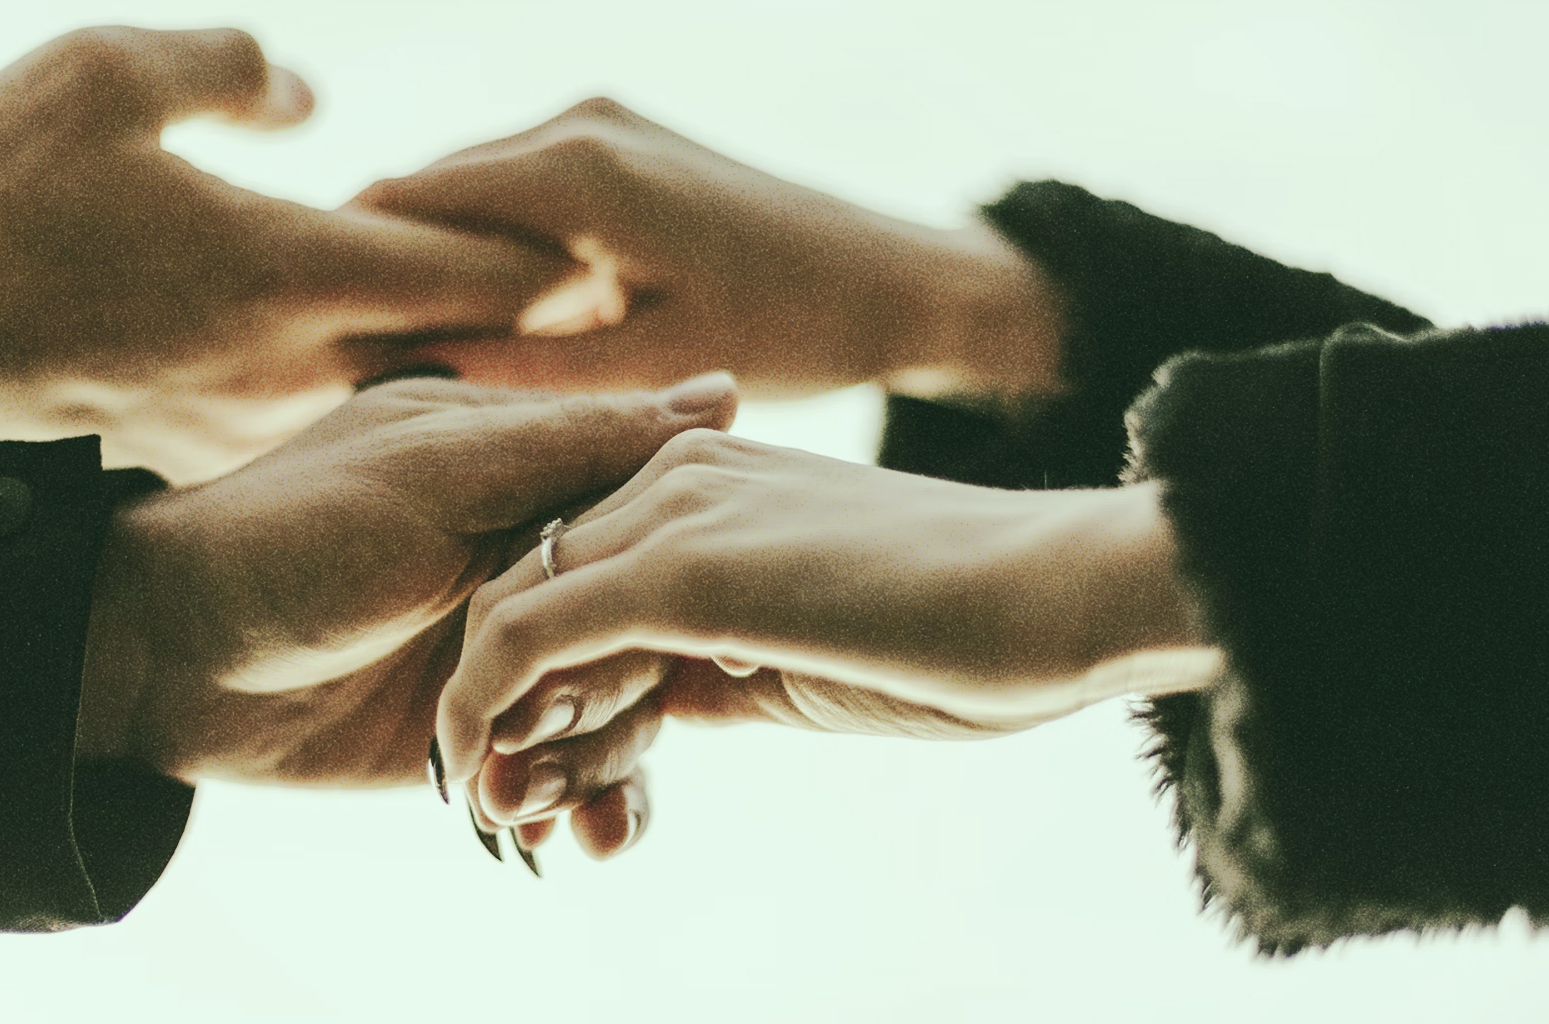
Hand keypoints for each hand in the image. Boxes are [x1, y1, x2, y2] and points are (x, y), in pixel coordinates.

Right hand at [0, 27, 575, 482]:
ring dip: (459, 362)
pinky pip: (322, 414)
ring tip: (520, 338)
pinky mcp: (210, 443)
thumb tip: (314, 101)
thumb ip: (232, 69)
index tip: (614, 247)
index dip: (551, 255)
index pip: (471, 268)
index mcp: (293, 269)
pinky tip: (384, 371)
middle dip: (534, 324)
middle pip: (458, 345)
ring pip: (396, 389)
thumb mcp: (105, 73)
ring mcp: (256, 417)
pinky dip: (371, 390)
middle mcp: (297, 363)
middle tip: (611, 304)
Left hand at [75, 372, 738, 793]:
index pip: (664, 526)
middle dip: (625, 696)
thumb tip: (728, 395)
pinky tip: (570, 838)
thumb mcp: (439, 469)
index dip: (673, 583)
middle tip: (549, 724)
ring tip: (539, 799)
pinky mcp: (490, 736)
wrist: (166, 658)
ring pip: (628, 715)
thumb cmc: (292, 535)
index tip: (660, 632)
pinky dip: (584, 809)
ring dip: (603, 765)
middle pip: (657, 634)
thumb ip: (578, 441)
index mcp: (540, 477)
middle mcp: (544, 566)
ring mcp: (519, 657)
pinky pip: (574, 777)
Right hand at [352, 98, 1065, 400]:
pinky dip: (495, 250)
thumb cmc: (795, 331)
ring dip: (441, 262)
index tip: (310, 351)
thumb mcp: (647, 370)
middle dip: (387, 269)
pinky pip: (523, 193)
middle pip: (428, 190)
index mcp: (573, 170)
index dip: (345, 273)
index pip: (401, 202)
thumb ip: (520, 371)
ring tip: (406, 354)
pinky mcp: (626, 143)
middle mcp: (578, 123)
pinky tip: (494, 325)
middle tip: (343, 365)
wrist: (903, 283)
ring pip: (472, 193)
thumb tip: (399, 371)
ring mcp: (603, 123)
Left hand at [439, 432, 1214, 854]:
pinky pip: (530, 638)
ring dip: (486, 721)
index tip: (547, 770)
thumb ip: (722, 658)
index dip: (547, 676)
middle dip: (502, 703)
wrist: (1062, 592)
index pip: (577, 573)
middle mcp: (674, 474)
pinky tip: (487, 779)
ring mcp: (672, 513)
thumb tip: (660, 704)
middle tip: (500, 802)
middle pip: (528, 586)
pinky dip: (487, 710)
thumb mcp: (811, 646)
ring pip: (512, 612)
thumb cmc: (968, 631)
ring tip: (496, 811)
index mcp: (708, 479)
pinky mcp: (678, 568)